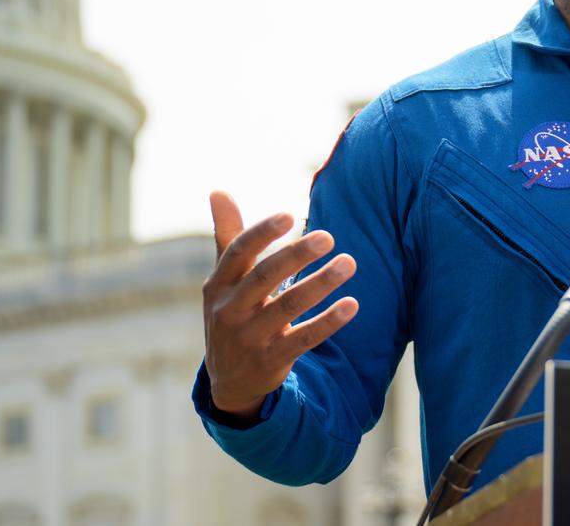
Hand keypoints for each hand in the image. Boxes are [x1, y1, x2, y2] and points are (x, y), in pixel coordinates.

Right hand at [202, 191, 358, 419]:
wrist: (229, 380)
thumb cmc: (232, 313)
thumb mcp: (222, 279)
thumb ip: (227, 235)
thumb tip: (217, 190)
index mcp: (218, 285)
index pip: (237, 253)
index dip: (261, 233)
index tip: (289, 215)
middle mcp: (230, 311)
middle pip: (264, 278)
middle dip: (296, 256)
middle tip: (328, 237)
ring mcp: (249, 338)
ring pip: (289, 307)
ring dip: (321, 283)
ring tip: (350, 263)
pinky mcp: (271, 361)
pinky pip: (304, 339)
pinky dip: (328, 322)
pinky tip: (352, 304)